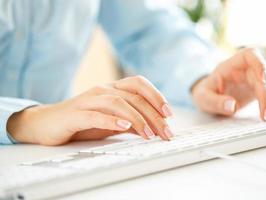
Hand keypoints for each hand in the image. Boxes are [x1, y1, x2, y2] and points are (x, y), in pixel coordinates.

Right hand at [7, 76, 173, 144]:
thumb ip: (131, 122)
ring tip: (150, 134)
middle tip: (165, 131)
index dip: (156, 96)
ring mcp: (88, 100)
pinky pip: (95, 114)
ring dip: (137, 119)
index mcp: (112, 89)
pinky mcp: (75, 114)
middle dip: (153, 114)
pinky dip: (112, 120)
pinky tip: (124, 127)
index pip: (139, 84)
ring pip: (118, 102)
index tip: (169, 114)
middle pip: (133, 96)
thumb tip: (154, 128)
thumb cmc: (82, 121)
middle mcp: (102, 90)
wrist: (47, 123)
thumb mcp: (111, 122)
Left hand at [192, 48, 265, 120]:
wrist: (208, 97)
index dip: (260, 64)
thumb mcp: (203, 97)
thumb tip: (231, 106)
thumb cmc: (205, 92)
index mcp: (232, 65)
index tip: (263, 80)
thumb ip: (215, 101)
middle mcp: (246, 69)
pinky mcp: (259, 89)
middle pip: (265, 75)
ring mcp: (255, 78)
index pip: (250, 55)